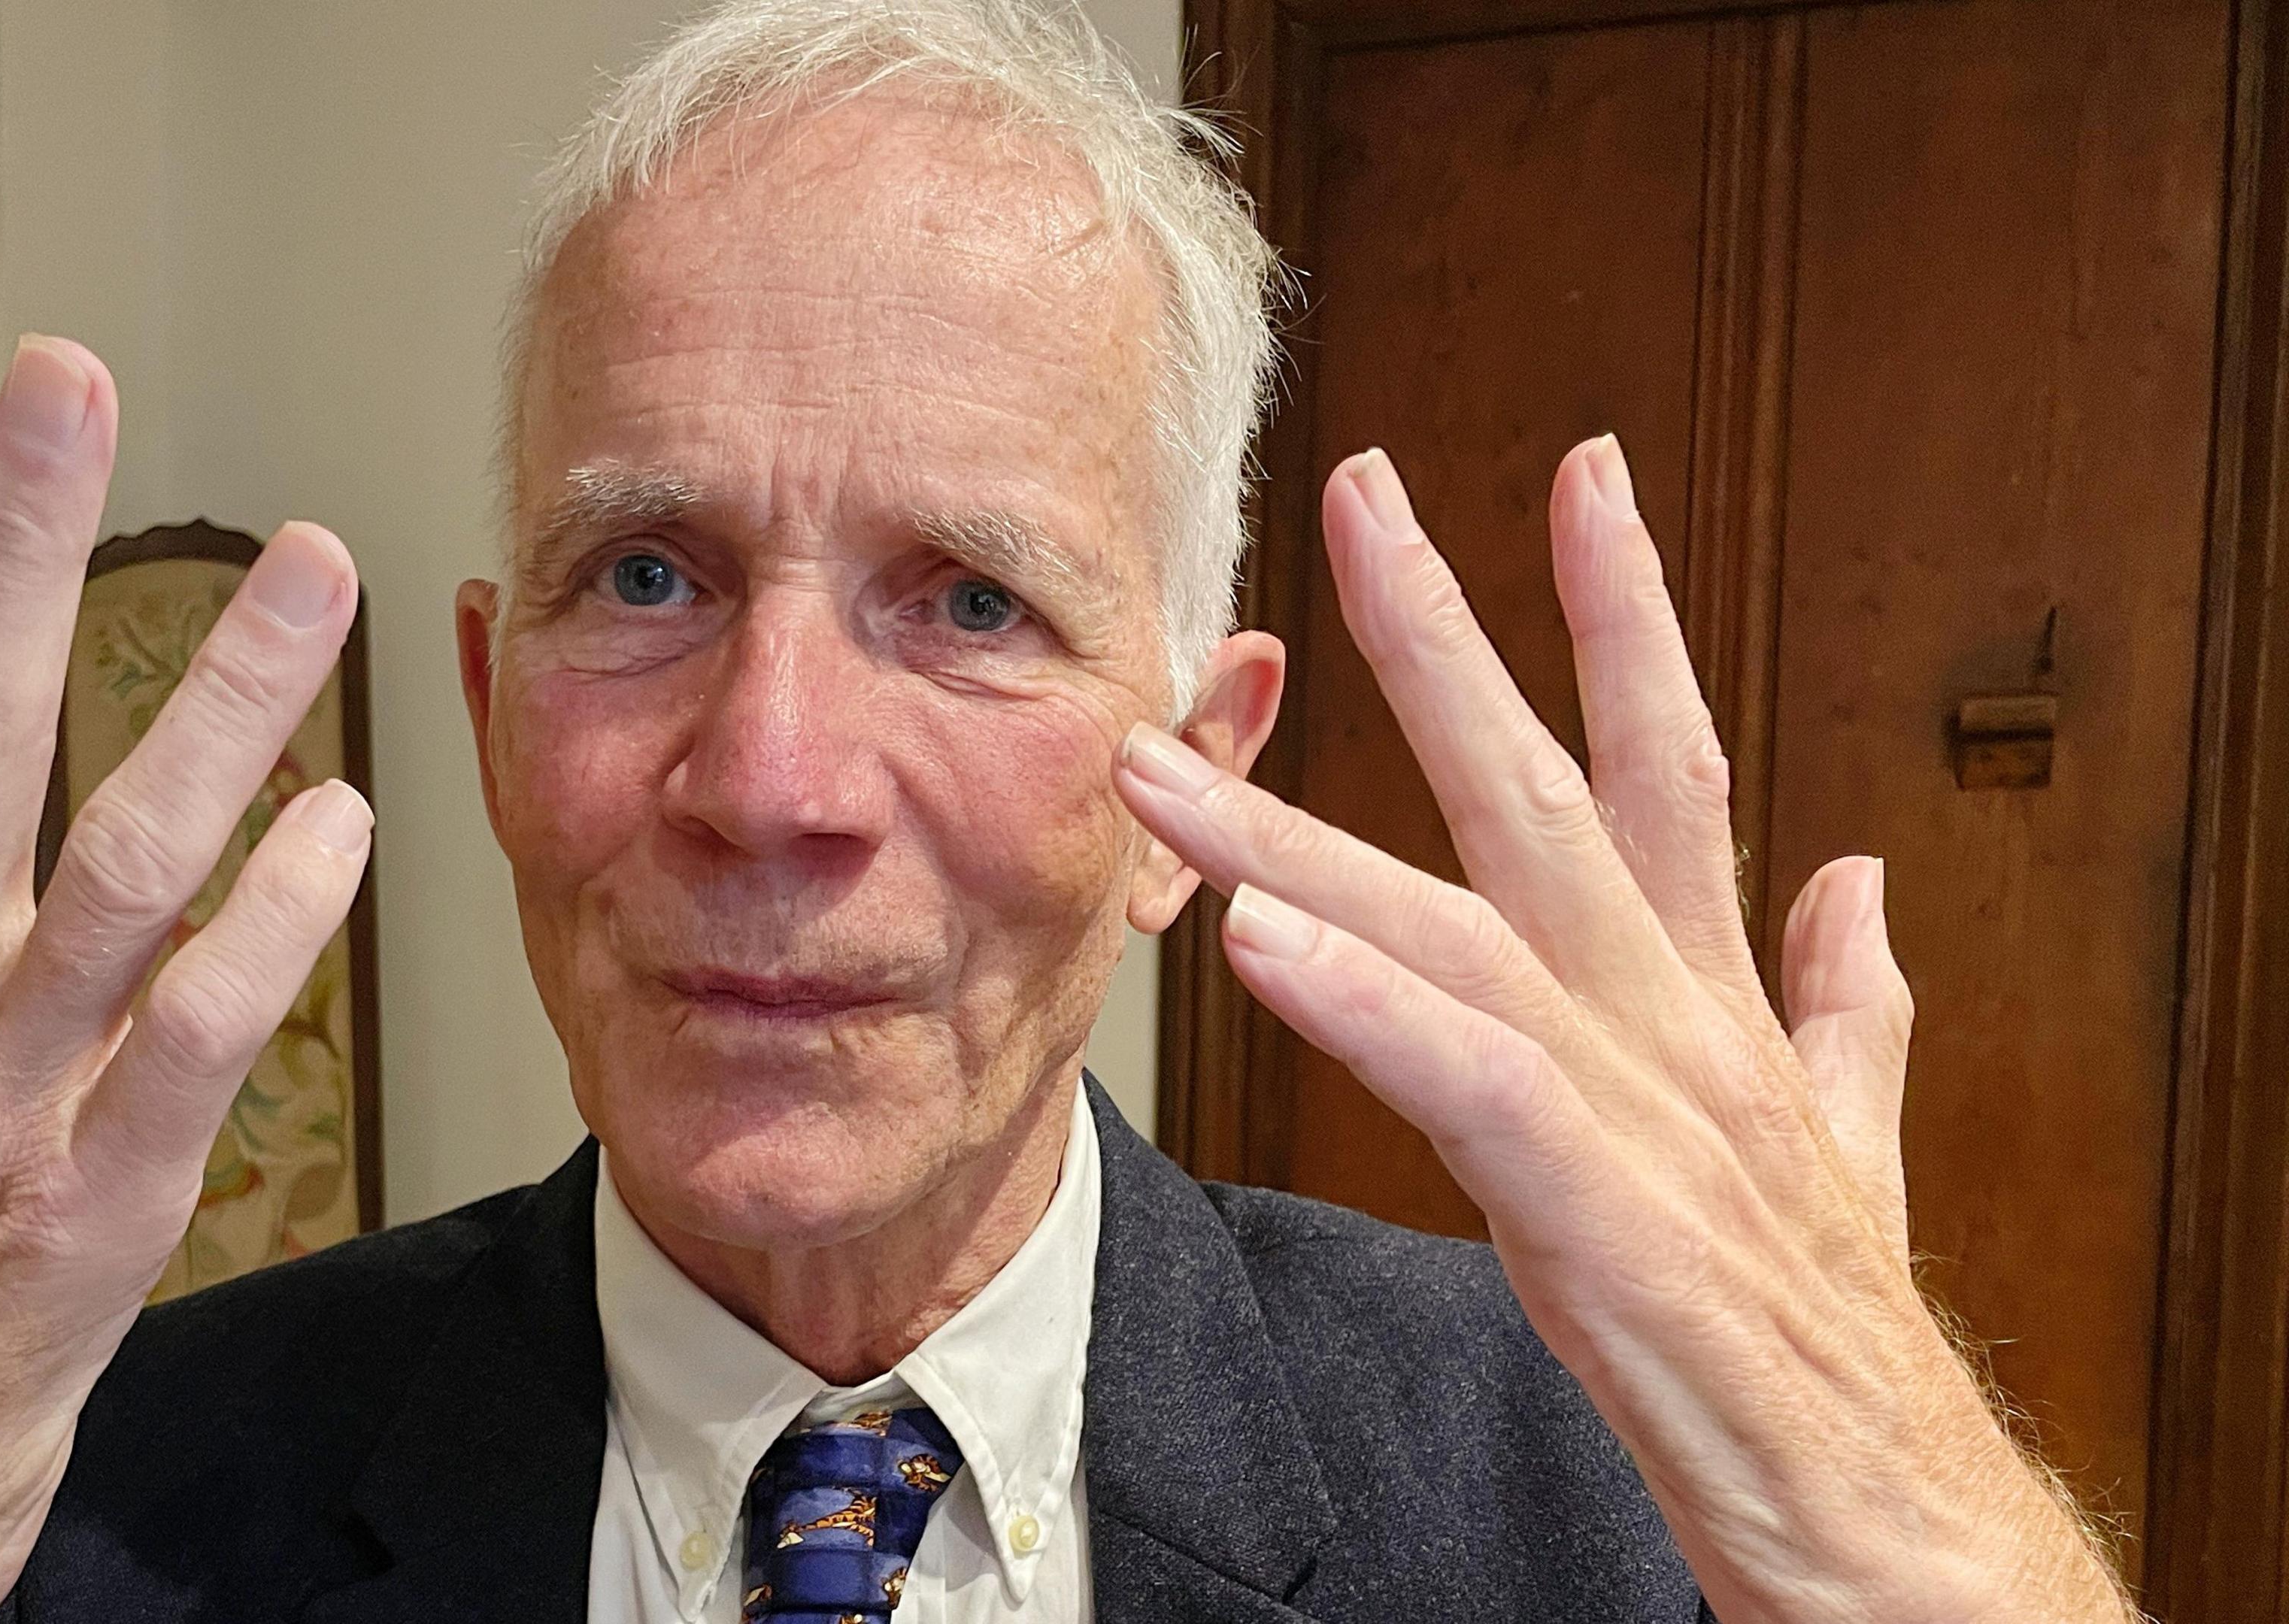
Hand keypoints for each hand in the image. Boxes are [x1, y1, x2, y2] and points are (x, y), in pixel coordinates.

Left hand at [1115, 439, 2131, 1622]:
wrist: (1897, 1524)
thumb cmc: (1830, 1342)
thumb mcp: (1850, 1149)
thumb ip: (1842, 1007)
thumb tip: (1859, 884)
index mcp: (1709, 1000)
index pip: (1673, 762)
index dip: (1624, 613)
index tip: (1576, 477)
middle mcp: (1671, 1024)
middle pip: (1550, 787)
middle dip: (1448, 631)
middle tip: (1359, 490)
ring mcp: (1640, 1111)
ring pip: (1449, 925)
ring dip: (1292, 835)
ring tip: (1161, 759)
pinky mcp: (1599, 1215)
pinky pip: (1463, 1084)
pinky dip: (1364, 1007)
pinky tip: (1260, 940)